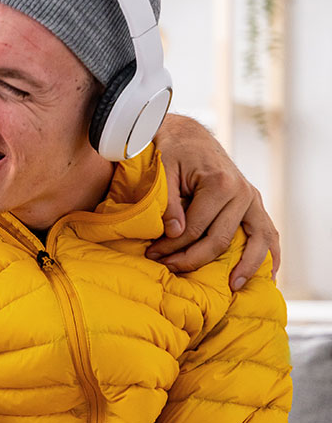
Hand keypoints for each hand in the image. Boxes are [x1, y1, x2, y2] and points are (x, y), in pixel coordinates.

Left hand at [146, 115, 280, 289]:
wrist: (189, 135)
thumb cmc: (173, 151)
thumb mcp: (164, 171)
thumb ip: (169, 202)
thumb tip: (174, 233)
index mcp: (220, 184)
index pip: (195, 228)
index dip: (172, 246)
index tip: (153, 254)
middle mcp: (242, 192)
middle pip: (220, 239)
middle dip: (192, 258)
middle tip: (168, 267)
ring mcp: (252, 199)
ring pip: (254, 242)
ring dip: (245, 267)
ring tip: (232, 287)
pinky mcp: (255, 204)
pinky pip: (268, 233)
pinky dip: (269, 255)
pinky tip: (268, 276)